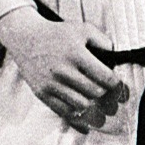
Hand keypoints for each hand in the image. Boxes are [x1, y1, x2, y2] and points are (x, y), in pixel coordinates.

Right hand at [0, 7, 128, 127]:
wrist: (25, 38)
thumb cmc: (57, 34)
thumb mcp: (83, 29)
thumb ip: (103, 41)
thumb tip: (116, 59)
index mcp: (76, 54)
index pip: (105, 78)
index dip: (117, 86)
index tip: (119, 89)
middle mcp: (63, 70)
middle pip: (95, 93)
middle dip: (106, 97)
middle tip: (110, 99)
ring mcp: (51, 84)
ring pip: (82, 106)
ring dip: (93, 107)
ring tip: (97, 106)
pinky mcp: (42, 94)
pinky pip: (64, 112)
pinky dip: (77, 115)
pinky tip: (84, 112)